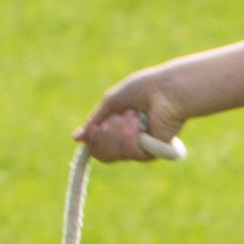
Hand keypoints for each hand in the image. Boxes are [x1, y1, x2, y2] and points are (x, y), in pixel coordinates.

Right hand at [79, 73, 196, 162]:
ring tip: (132, 117)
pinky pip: (128, 153)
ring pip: (113, 153)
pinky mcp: (150, 153)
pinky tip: (137, 124)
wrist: (166, 91)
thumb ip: (94, 120)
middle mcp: (129, 139)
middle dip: (105, 133)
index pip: (99, 142)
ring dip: (117, 132)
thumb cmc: (144, 89)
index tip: (95, 129)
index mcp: (120, 125)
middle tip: (118, 118)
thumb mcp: (112, 101)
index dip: (94, 138)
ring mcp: (139, 147)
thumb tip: (77, 138)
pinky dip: (128, 136)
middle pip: (102, 151)